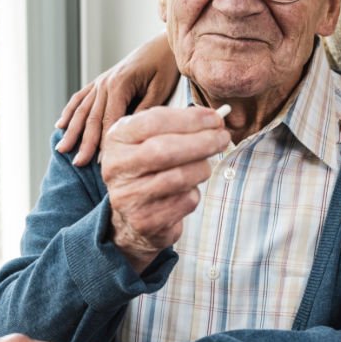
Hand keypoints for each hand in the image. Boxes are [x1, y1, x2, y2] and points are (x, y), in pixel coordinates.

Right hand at [56, 34, 179, 165]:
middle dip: (83, 142)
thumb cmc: (165, 68)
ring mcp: (100, 81)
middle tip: (77, 163)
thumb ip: (144, 110)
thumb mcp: (160, 90)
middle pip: (92, 118)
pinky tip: (60, 124)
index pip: (108, 120)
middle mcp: (105, 82)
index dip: (103, 142)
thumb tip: (130, 132)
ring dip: (71, 130)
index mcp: (119, 84)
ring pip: (82, 109)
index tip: (100, 162)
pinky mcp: (101, 81)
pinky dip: (70, 111)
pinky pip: (81, 97)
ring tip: (62, 149)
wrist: (161, 45)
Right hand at [102, 106, 230, 272]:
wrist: (128, 217)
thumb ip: (176, 126)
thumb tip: (213, 119)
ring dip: (202, 168)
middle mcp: (117, 168)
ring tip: (205, 165)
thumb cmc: (147, 169)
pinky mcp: (145, 222)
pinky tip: (189, 190)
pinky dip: (194, 193)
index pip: (154, 122)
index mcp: (117, 139)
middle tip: (223, 138)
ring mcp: (128, 197)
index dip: (190, 119)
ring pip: (179, 178)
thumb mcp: (150, 140)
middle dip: (202, 142)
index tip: (215, 119)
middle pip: (165, 150)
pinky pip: (185, 202)